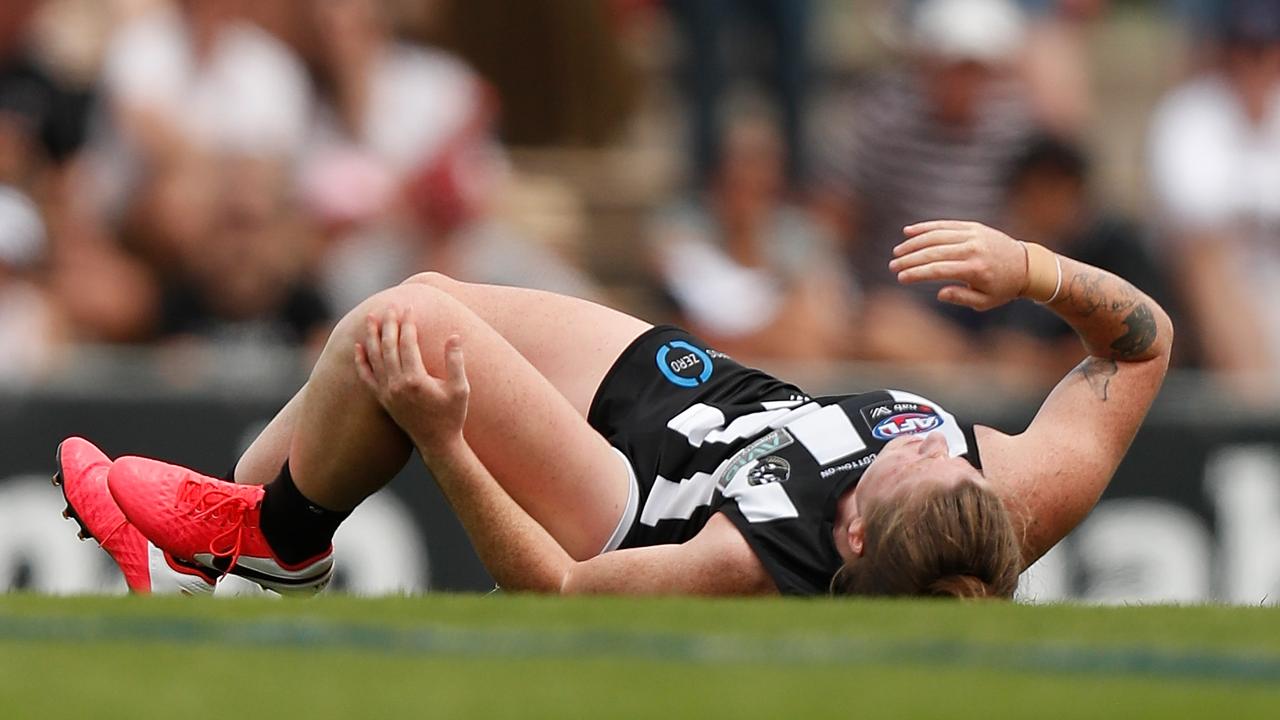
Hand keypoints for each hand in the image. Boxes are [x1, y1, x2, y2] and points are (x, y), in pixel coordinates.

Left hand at [354, 307, 469, 452]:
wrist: (438, 444)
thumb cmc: (452, 416)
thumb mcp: (460, 389)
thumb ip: (456, 361)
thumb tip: (454, 336)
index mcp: (415, 379)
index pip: (407, 343)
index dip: (408, 323)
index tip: (409, 308)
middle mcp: (396, 385)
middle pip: (388, 346)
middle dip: (389, 324)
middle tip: (390, 306)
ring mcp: (387, 393)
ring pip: (375, 358)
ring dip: (372, 336)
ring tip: (370, 318)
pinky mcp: (383, 400)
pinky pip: (367, 377)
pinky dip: (361, 361)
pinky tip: (358, 347)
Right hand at [888, 220, 1027, 311]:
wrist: (1027, 265)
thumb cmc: (1003, 288)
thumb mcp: (985, 302)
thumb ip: (961, 297)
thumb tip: (939, 292)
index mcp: (975, 269)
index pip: (937, 270)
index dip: (916, 273)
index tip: (901, 278)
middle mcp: (973, 249)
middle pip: (933, 252)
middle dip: (909, 259)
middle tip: (893, 266)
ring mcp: (973, 235)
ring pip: (936, 236)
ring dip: (913, 243)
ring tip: (898, 252)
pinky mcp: (973, 226)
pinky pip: (946, 224)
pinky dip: (926, 227)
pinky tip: (909, 231)